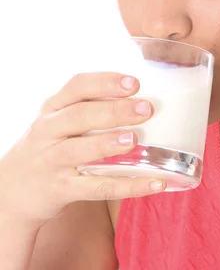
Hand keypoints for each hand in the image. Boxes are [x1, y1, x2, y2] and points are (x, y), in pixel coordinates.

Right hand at [0, 72, 164, 227]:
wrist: (13, 189)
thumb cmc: (48, 146)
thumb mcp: (57, 120)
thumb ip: (89, 107)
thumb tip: (140, 99)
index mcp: (52, 108)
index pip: (77, 86)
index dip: (106, 82)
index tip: (133, 83)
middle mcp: (48, 131)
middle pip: (79, 116)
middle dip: (114, 111)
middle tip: (145, 109)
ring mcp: (52, 161)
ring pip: (80, 151)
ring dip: (108, 144)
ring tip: (133, 140)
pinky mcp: (61, 189)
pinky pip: (96, 188)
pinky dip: (128, 186)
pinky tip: (154, 183)